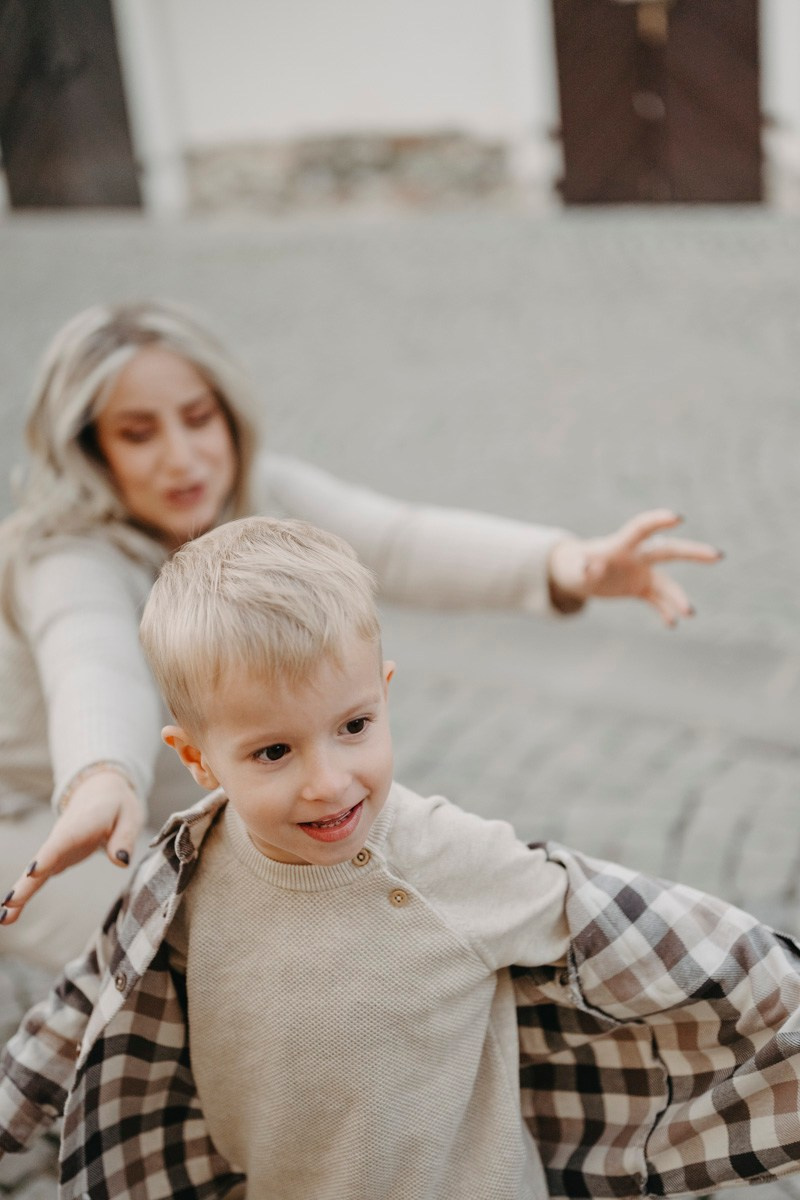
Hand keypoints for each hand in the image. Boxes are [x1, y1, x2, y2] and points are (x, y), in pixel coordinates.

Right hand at [0, 770, 143, 927]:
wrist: (101, 794)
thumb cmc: (117, 806)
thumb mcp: (129, 816)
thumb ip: (124, 837)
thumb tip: (121, 861)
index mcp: (81, 825)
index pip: (63, 841)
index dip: (49, 856)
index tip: (34, 872)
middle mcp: (62, 838)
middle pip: (41, 861)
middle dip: (25, 883)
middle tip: (9, 903)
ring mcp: (55, 849)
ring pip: (34, 873)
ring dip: (20, 893)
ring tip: (4, 918)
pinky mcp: (55, 859)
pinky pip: (38, 878)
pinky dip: (25, 894)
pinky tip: (11, 914)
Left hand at [547, 509, 721, 626]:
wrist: (579, 573)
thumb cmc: (576, 566)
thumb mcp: (576, 569)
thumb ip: (586, 569)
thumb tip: (591, 569)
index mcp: (621, 545)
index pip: (641, 529)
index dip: (658, 522)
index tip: (678, 517)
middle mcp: (637, 556)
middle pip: (668, 551)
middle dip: (693, 553)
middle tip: (718, 555)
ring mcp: (642, 572)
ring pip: (666, 583)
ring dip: (677, 597)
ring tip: (689, 613)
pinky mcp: (641, 588)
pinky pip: (656, 600)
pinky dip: (663, 611)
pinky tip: (671, 624)